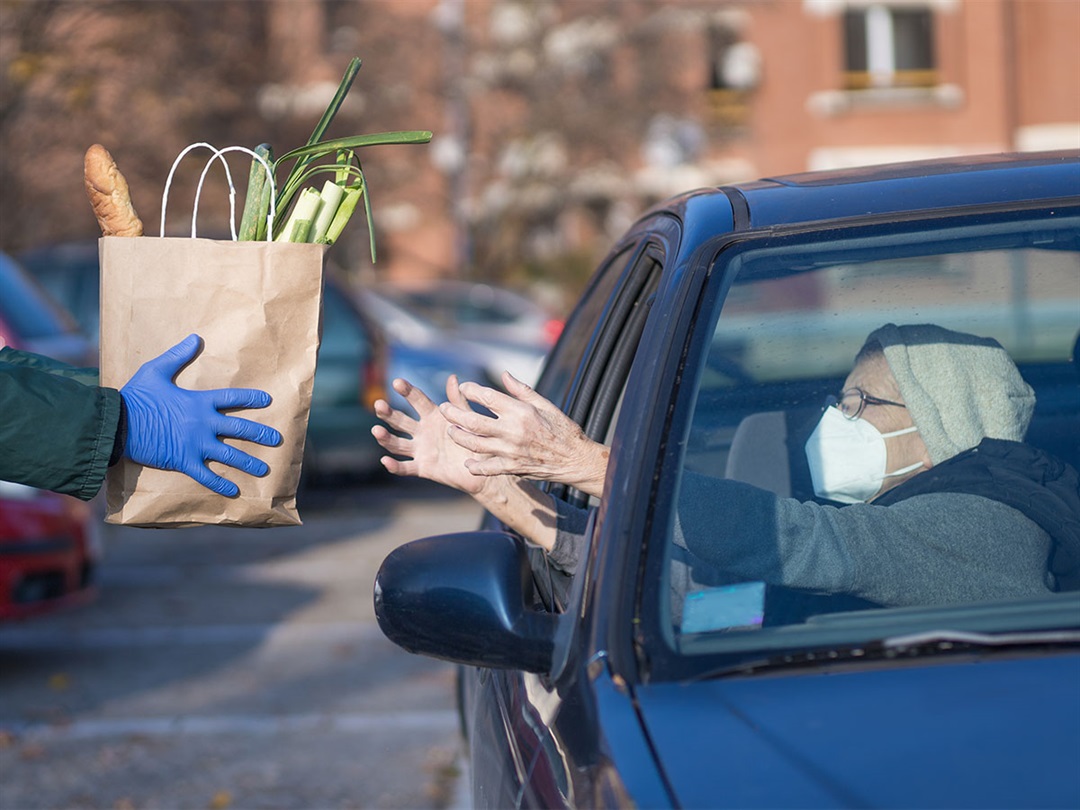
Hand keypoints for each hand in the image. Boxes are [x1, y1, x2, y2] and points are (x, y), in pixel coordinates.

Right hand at [120, 334, 281, 496]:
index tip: (268, 400)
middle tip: (277, 439)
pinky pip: (206, 475)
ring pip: (229, 455)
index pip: (232, 398)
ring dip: (248, 462)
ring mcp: (195, 444)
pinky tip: (235, 491)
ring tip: (265, 470)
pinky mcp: (183, 461)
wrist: (118, 424)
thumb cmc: (135, 397)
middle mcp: (203, 424)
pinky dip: (221, 484)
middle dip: (260, 434)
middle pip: (239, 428)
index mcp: (199, 402)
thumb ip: (177, 356)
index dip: (251, 398)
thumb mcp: (156, 370)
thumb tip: (195, 338)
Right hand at [372, 375, 488, 494]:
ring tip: (376, 430)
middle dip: (388, 413)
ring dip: (385, 438)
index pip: (417, 400)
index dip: (407, 391)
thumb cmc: (478, 440)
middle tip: (379, 404)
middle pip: (400, 421)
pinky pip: (405, 468)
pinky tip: (386, 461)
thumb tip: (452, 378)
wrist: (485, 468)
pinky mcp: (422, 467)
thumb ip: (458, 402)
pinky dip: (394, 466)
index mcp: (433, 415)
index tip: (397, 382)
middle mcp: (423, 431)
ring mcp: (421, 449)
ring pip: (397, 444)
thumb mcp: (469, 419)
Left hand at [439, 371, 608, 497]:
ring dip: (459, 437)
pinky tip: (467, 463)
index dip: (471, 391)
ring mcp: (511, 451)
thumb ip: (521, 390)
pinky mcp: (513, 467)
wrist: (575, 458)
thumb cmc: (562, 428)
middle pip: (474, 421)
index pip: (488, 398)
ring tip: (450, 431)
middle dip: (454, 413)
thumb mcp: (545, 404)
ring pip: (475, 444)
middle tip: (444, 408)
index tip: (463, 387)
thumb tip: (504, 374)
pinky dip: (476, 466)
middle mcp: (513, 431)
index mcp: (520, 412)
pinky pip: (488, 468)